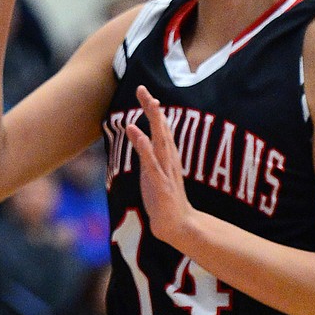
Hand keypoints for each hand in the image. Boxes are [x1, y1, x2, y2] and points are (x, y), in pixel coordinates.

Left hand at [126, 85, 193, 248]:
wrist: (178, 225)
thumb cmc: (164, 199)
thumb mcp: (152, 171)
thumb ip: (146, 153)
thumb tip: (137, 134)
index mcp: (167, 157)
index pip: (161, 129)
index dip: (153, 111)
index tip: (145, 92)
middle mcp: (169, 160)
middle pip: (161, 129)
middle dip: (153, 109)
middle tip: (143, 89)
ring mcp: (165, 170)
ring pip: (160, 141)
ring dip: (154, 121)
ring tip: (148, 102)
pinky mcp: (160, 183)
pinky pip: (151, 162)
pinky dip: (144, 146)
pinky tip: (136, 132)